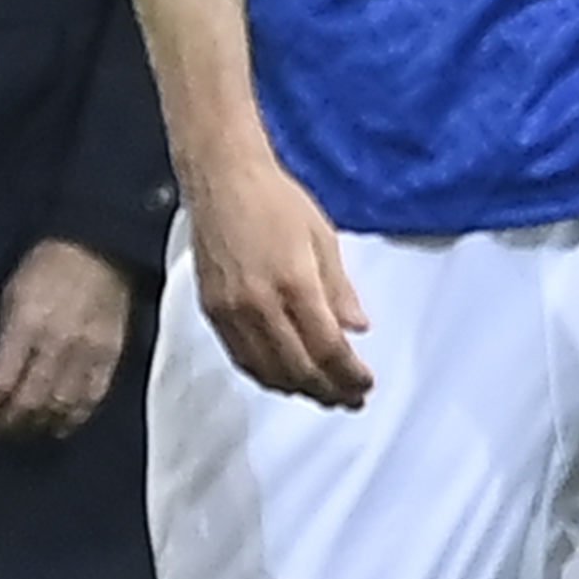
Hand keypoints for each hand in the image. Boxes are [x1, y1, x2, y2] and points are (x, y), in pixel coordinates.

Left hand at [0, 238, 136, 443]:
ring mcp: (88, 352)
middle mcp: (58, 342)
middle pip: (32, 400)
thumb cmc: (47, 267)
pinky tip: (60, 426)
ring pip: (62, 405)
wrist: (100, 249)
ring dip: (40, 425)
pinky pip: (92, 398)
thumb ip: (1, 339)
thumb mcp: (12, 294)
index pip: (3, 380)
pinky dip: (75, 418)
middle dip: (11, 423)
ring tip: (25, 432)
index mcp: (27, 323)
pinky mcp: (111, 356)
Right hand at [181, 137, 370, 409]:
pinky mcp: (213, 310)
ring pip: (267, 371)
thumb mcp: (323, 238)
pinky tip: (283, 377)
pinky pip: (241, 357)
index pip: (328, 349)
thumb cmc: (275, 200)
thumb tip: (357, 328)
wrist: (222, 178)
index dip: (349, 375)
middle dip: (328, 391)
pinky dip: (266, 375)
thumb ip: (340, 289)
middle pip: (299, 369)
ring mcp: (232, 311)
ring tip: (321, 394)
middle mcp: (260, 305)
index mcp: (295, 284)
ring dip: (298, 389)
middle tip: (349, 399)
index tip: (365, 384)